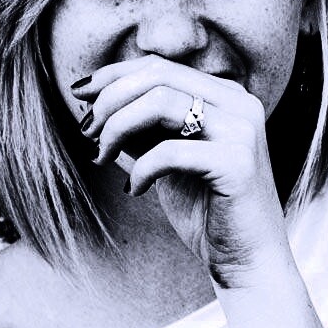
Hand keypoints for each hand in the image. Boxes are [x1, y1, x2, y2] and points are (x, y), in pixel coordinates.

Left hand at [72, 57, 291, 286]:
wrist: (247, 261)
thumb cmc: (206, 211)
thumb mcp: (166, 159)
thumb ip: (143, 129)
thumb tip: (95, 102)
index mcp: (226, 95)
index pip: (160, 66)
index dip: (113, 76)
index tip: (80, 96)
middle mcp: (240, 103)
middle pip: (157, 75)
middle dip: (110, 100)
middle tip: (87, 132)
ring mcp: (242, 131)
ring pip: (160, 102)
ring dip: (117, 128)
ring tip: (102, 156)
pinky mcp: (237, 164)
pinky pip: (170, 151)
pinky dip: (141, 169)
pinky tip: (136, 190)